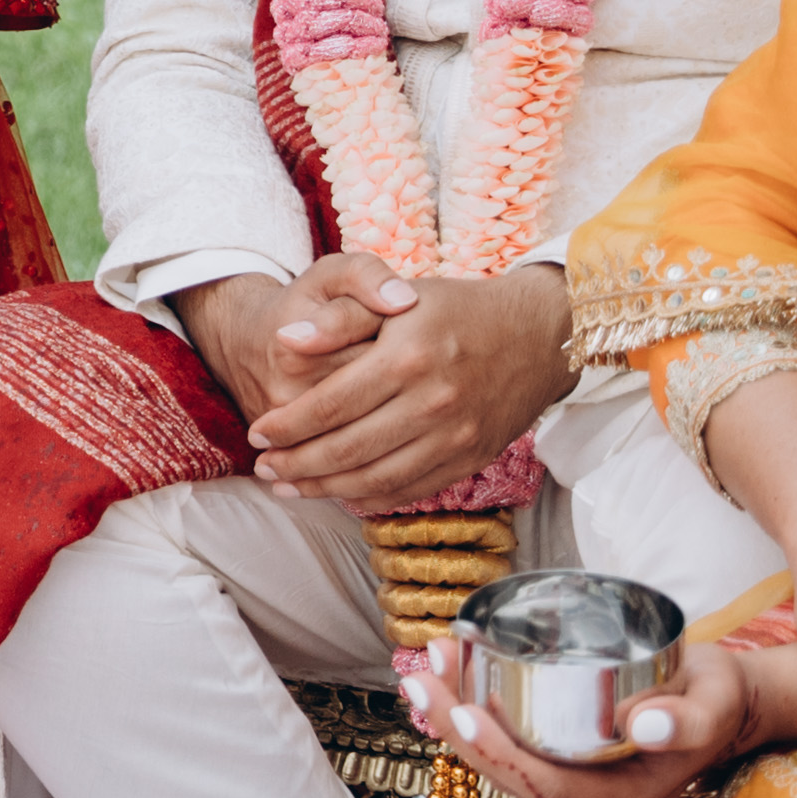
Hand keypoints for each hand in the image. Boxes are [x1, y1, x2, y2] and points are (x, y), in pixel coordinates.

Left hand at [240, 260, 573, 502]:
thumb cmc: (459, 310)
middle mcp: (433, 404)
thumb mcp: (399, 298)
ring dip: (324, 490)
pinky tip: (340, 495)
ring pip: (375, 480)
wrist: (539, 335)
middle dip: (295, 465)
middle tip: (264, 468)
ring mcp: (455, 438)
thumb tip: (285, 340)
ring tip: (290, 487)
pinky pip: (410, 491)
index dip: (287, 425)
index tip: (257, 434)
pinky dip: (369, 499)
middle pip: (346, 450)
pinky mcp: (471, 460)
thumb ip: (340, 319)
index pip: (329, 406)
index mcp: (408, 359)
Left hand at [397, 632, 790, 797]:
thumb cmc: (722, 701)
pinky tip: (450, 677)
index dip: (500, 753)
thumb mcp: (716, 702)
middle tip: (422, 680)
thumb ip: (688, 719)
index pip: (546, 786)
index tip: (463, 711)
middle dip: (458, 730)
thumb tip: (641, 724)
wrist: (731, 707)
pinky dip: (477, 715)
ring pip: (503, 763)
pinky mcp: (564, 767)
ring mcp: (575, 792)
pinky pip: (511, 749)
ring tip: (428, 669)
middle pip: (510, 778)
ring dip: (457, 719)